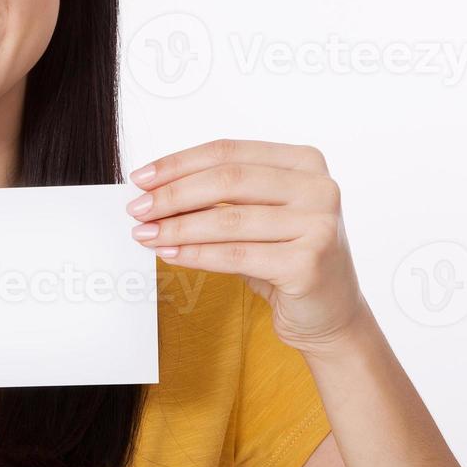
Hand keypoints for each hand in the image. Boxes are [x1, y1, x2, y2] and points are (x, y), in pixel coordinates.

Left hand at [126, 138, 368, 354]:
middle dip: (173, 194)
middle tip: (137, 208)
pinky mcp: (309, 263)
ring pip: (228, 219)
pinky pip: (236, 254)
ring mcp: (319, 225)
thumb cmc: (285, 258)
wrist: (329, 314)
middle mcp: (319, 187)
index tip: (141, 177)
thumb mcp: (256, 215)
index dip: (179, 163)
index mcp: (305, 161)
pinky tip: (169, 255)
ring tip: (145, 234)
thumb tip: (152, 190)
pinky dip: (195, 254)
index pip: (229, 151)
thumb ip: (217, 196)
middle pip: (227, 180)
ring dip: (177, 227)